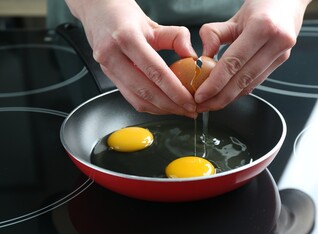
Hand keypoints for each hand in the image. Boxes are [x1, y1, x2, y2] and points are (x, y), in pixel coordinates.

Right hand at [65, 0, 197, 117]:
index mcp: (126, 37)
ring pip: (137, 99)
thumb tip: (192, 57)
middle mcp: (112, 55)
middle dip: (170, 105)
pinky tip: (164, 105)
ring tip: (180, 110)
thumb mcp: (154, 23)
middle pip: (145, 91)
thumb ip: (176, 37)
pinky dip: (150, 105)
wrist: (99, 13)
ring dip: (161, 109)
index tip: (190, 101)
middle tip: (189, 110)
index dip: (175, 91)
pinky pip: (130, 98)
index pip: (155, 71)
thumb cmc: (125, 17)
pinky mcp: (108, 77)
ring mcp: (107, 68)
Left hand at [196, 0, 311, 111]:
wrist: (288, 2)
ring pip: (251, 84)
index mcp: (263, 27)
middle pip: (243, 79)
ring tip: (211, 104)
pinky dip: (240, 91)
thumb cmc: (261, 5)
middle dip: (220, 97)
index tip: (200, 95)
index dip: (215, 83)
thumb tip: (203, 58)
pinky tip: (226, 95)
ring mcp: (282, 54)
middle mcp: (277, 42)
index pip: (234, 62)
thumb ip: (215, 35)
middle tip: (202, 106)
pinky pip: (257, 81)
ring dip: (229, 98)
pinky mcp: (281, 62)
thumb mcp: (234, 16)